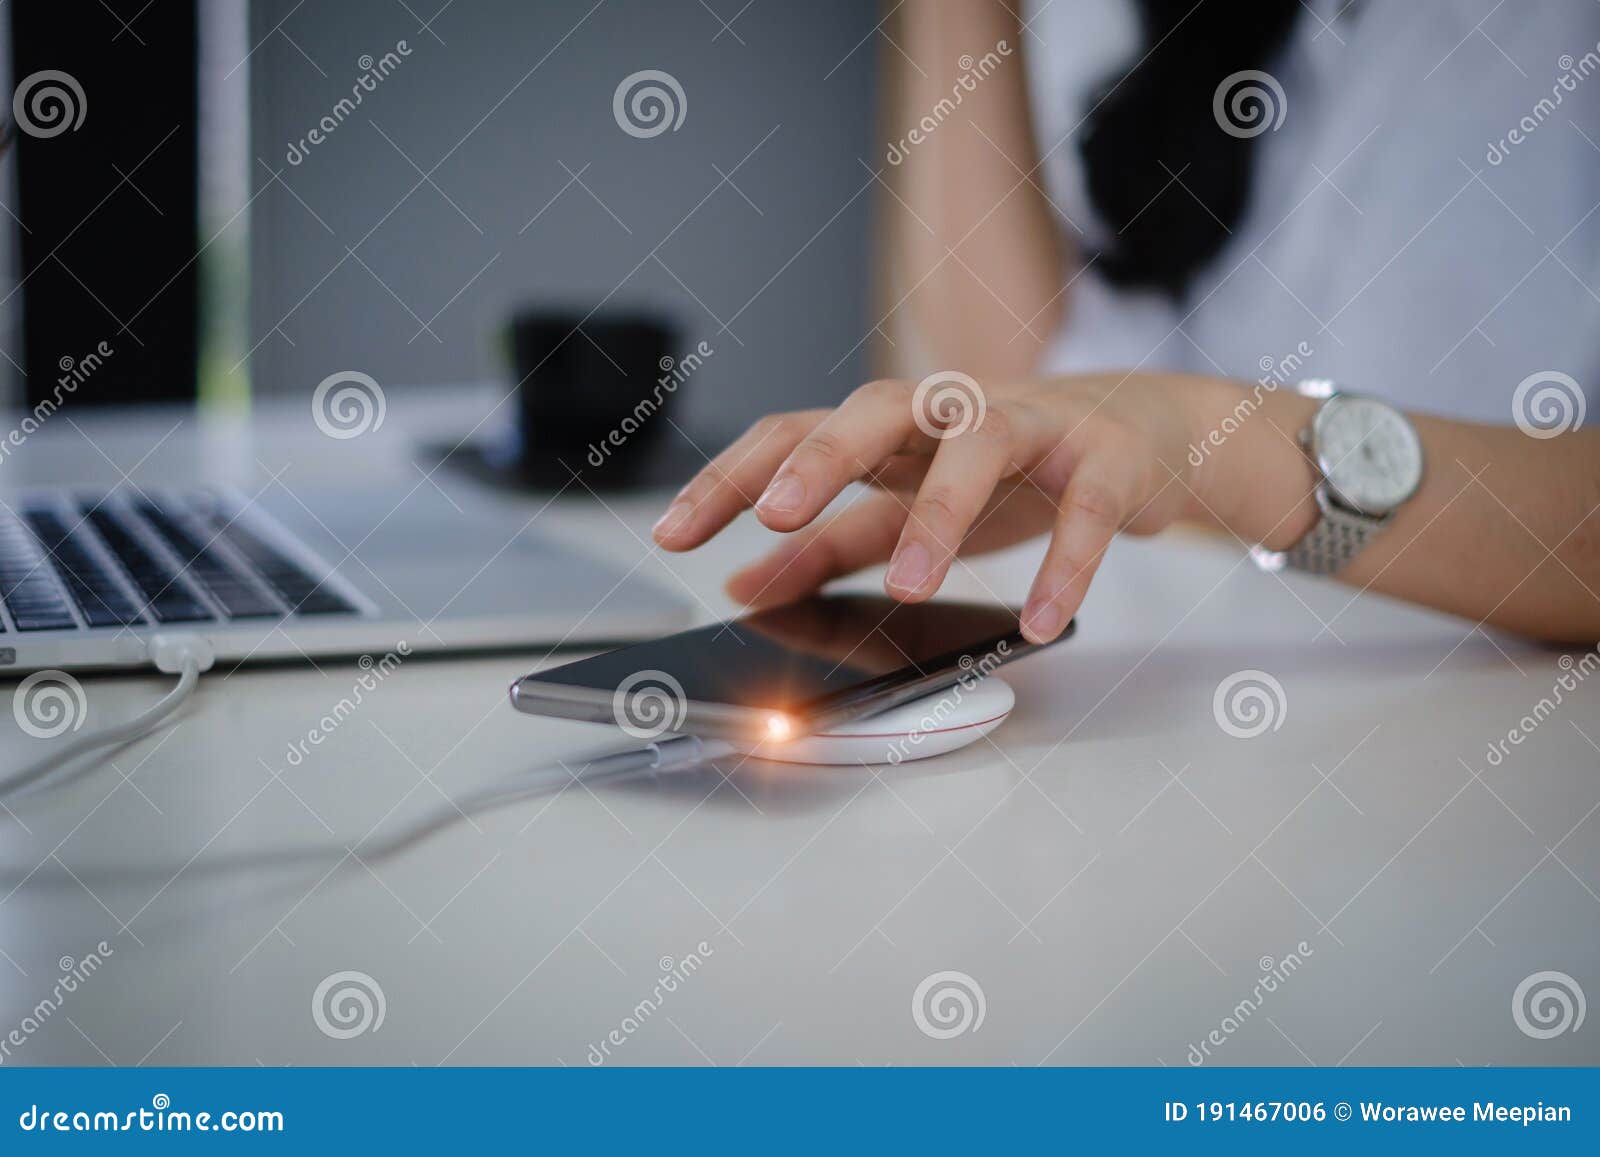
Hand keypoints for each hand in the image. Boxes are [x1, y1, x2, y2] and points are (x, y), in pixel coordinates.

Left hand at [654, 372, 1313, 642]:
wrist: (1143, 432)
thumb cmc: (1008, 471)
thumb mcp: (904, 508)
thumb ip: (826, 547)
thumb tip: (740, 586)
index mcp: (891, 428)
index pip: (793, 433)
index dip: (730, 480)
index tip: (671, 534)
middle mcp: (951, 411)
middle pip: (875, 410)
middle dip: (820, 458)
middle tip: (775, 516)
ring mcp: (1032, 425)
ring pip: (979, 447)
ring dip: (942, 515)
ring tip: (910, 584)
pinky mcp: (1106, 458)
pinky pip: (1085, 507)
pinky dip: (1065, 562)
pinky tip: (1039, 620)